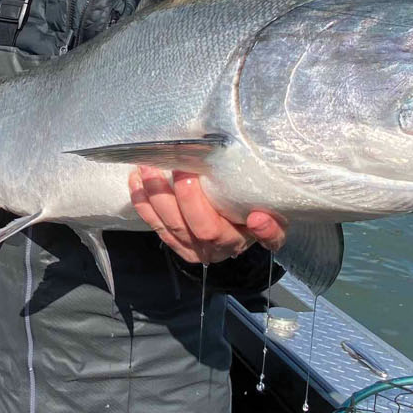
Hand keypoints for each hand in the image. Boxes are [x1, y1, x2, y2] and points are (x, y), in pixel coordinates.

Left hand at [128, 166, 286, 264]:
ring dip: (153, 194)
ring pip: (166, 224)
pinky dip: (142, 201)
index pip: (213, 230)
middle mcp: (209, 249)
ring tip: (147, 166)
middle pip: (187, 226)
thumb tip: (259, 219)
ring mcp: (188, 247)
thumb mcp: (276, 222)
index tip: (195, 175)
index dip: (200, 206)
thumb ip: (273, 227)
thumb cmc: (261, 216)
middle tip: (175, 163)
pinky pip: (153, 222)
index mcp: (233, 242)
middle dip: (177, 194)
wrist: (248, 230)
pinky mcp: (173, 241)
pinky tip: (136, 179)